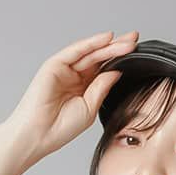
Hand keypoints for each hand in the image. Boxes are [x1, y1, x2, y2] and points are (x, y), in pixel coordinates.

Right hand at [0, 30, 139, 165]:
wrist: (39, 135)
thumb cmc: (60, 128)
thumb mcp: (90, 108)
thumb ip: (102, 87)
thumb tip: (117, 71)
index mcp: (84, 89)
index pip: (105, 70)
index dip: (120, 61)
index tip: (137, 54)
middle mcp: (74, 76)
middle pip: (99, 58)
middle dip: (118, 48)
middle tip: (135, 40)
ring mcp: (64, 69)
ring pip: (90, 53)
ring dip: (109, 46)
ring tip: (127, 42)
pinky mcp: (55, 64)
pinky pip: (76, 50)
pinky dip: (91, 43)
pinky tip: (106, 39)